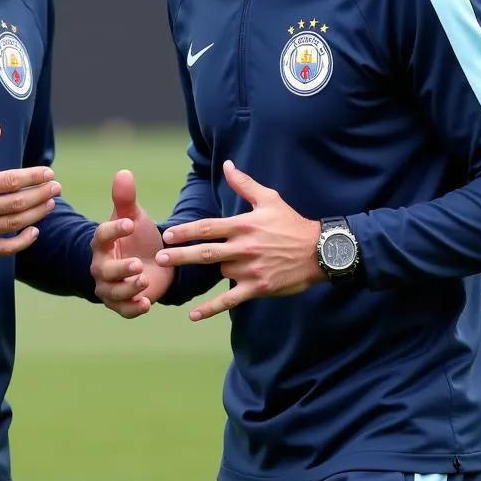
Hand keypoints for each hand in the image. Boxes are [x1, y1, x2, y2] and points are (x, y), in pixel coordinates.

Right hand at [0, 124, 59, 257]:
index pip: (9, 181)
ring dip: (37, 213)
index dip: (32, 176)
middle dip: (41, 194)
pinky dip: (22, 242)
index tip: (48, 172)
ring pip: (14, 224)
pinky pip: (5, 248)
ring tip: (50, 203)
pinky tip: (34, 231)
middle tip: (56, 187)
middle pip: (17, 202)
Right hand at [90, 169, 172, 317]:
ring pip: (113, 292)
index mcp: (102, 242)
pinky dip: (133, 308)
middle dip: (120, 269)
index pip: (102, 235)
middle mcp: (102, 265)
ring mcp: (110, 286)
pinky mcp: (122, 303)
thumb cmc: (137, 237)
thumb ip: (126, 199)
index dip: (114, 230)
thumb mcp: (134, 216)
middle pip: (104, 270)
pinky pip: (123, 309)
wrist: (152, 261)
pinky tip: (146, 303)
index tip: (130, 223)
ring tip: (145, 281)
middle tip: (137, 265)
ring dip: (128, 288)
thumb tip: (123, 172)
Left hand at [156, 160, 321, 320]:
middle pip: (205, 251)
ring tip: (183, 276)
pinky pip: (230, 300)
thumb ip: (244, 183)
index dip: (185, 231)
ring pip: (219, 272)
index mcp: (243, 225)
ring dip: (205, 273)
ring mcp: (250, 268)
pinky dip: (211, 309)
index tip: (167, 235)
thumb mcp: (269, 199)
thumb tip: (227, 164)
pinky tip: (193, 316)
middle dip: (180, 255)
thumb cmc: (292, 223)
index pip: (208, 227)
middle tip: (159, 258)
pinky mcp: (258, 287)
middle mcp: (244, 247)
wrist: (320, 251)